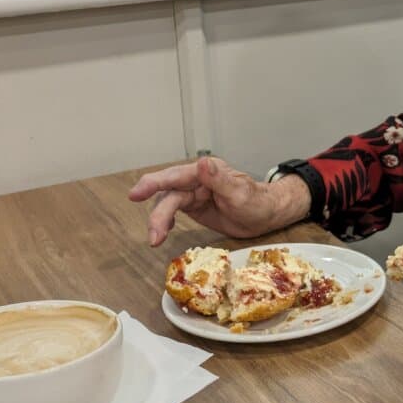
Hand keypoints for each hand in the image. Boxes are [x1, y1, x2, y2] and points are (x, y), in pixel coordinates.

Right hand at [128, 157, 309, 246]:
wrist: (266, 215)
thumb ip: (220, 180)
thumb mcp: (241, 192)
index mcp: (207, 171)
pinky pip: (172, 211)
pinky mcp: (193, 206)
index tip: (136, 193)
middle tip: (153, 234)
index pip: (176, 176)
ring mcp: (193, 193)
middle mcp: (196, 180)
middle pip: (168, 193)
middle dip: (157, 213)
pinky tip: (163, 231)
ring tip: (156, 239)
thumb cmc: (257, 201)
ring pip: (168, 204)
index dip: (154, 183)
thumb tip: (201, 163)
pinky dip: (165, 220)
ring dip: (159, 221)